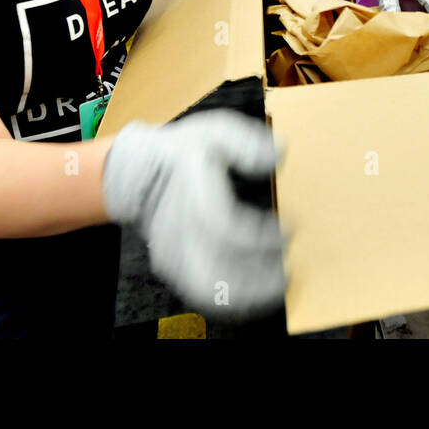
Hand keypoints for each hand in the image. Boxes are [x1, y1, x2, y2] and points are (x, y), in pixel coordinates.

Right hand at [102, 112, 285, 319]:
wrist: (138, 171)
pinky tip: (254, 290)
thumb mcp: (215, 132)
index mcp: (193, 197)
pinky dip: (228, 298)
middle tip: (288, 269)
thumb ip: (247, 143)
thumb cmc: (181, 152)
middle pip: (216, 271)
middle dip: (257, 278)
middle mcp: (179, 230)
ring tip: (276, 284)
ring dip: (247, 293)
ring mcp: (171, 252)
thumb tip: (279, 154)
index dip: (261, 238)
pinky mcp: (172, 266)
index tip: (290, 229)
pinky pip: (200, 293)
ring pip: (208, 289)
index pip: (226, 229)